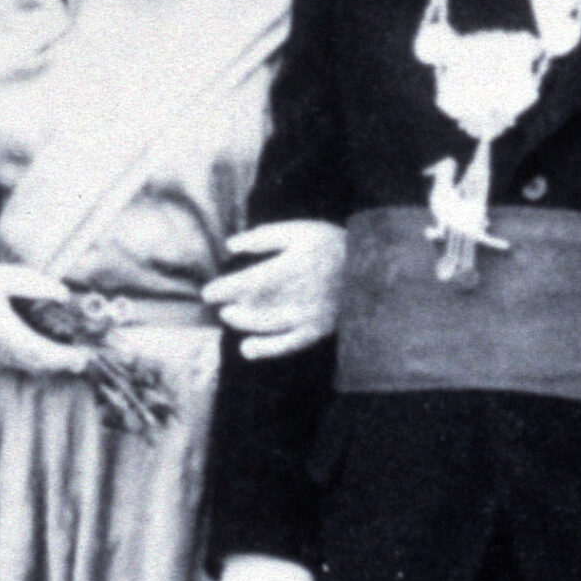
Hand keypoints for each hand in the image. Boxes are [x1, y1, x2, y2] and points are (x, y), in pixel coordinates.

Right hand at [0, 259, 90, 377]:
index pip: (38, 353)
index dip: (63, 358)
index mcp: (0, 330)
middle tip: (84, 357)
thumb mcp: (0, 276)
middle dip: (61, 363)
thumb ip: (34, 285)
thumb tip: (64, 295)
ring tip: (70, 352)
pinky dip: (31, 359)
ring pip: (25, 366)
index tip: (84, 356)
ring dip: (47, 362)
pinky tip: (43, 348)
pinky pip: (13, 364)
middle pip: (36, 365)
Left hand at [203, 220, 346, 357]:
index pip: (247, 283)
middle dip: (232, 306)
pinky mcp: (317, 331)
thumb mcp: (299, 230)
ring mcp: (307, 316)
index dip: (224, 290)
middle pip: (254, 306)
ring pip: (265, 325)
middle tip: (221, 304)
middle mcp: (297, 295)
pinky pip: (287, 345)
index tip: (208, 293)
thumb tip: (231, 246)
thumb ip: (264, 237)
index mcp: (290, 268)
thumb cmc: (331, 244)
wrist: (371, 268)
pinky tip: (247, 349)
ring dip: (243, 323)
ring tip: (231, 316)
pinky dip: (265, 349)